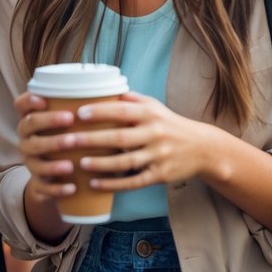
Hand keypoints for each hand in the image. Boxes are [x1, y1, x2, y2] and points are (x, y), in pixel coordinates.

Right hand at [13, 91, 78, 203]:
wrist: (56, 177)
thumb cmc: (71, 140)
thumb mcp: (73, 126)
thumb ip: (87, 111)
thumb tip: (123, 93)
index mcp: (32, 121)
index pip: (21, 105)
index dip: (29, 100)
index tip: (44, 99)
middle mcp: (27, 139)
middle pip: (28, 127)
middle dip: (48, 122)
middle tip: (70, 120)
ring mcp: (30, 162)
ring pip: (34, 160)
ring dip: (51, 162)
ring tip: (70, 164)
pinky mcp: (37, 184)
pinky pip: (42, 187)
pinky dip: (57, 189)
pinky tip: (72, 187)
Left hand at [70, 92, 215, 191]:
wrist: (203, 148)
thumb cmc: (170, 124)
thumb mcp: (155, 106)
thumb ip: (130, 99)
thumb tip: (103, 87)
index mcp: (150, 114)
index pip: (122, 111)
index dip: (100, 112)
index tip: (78, 113)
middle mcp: (155, 134)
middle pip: (119, 138)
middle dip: (92, 140)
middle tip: (68, 140)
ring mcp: (158, 156)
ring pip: (125, 162)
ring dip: (101, 164)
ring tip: (80, 164)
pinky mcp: (160, 175)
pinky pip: (134, 182)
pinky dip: (113, 184)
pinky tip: (95, 184)